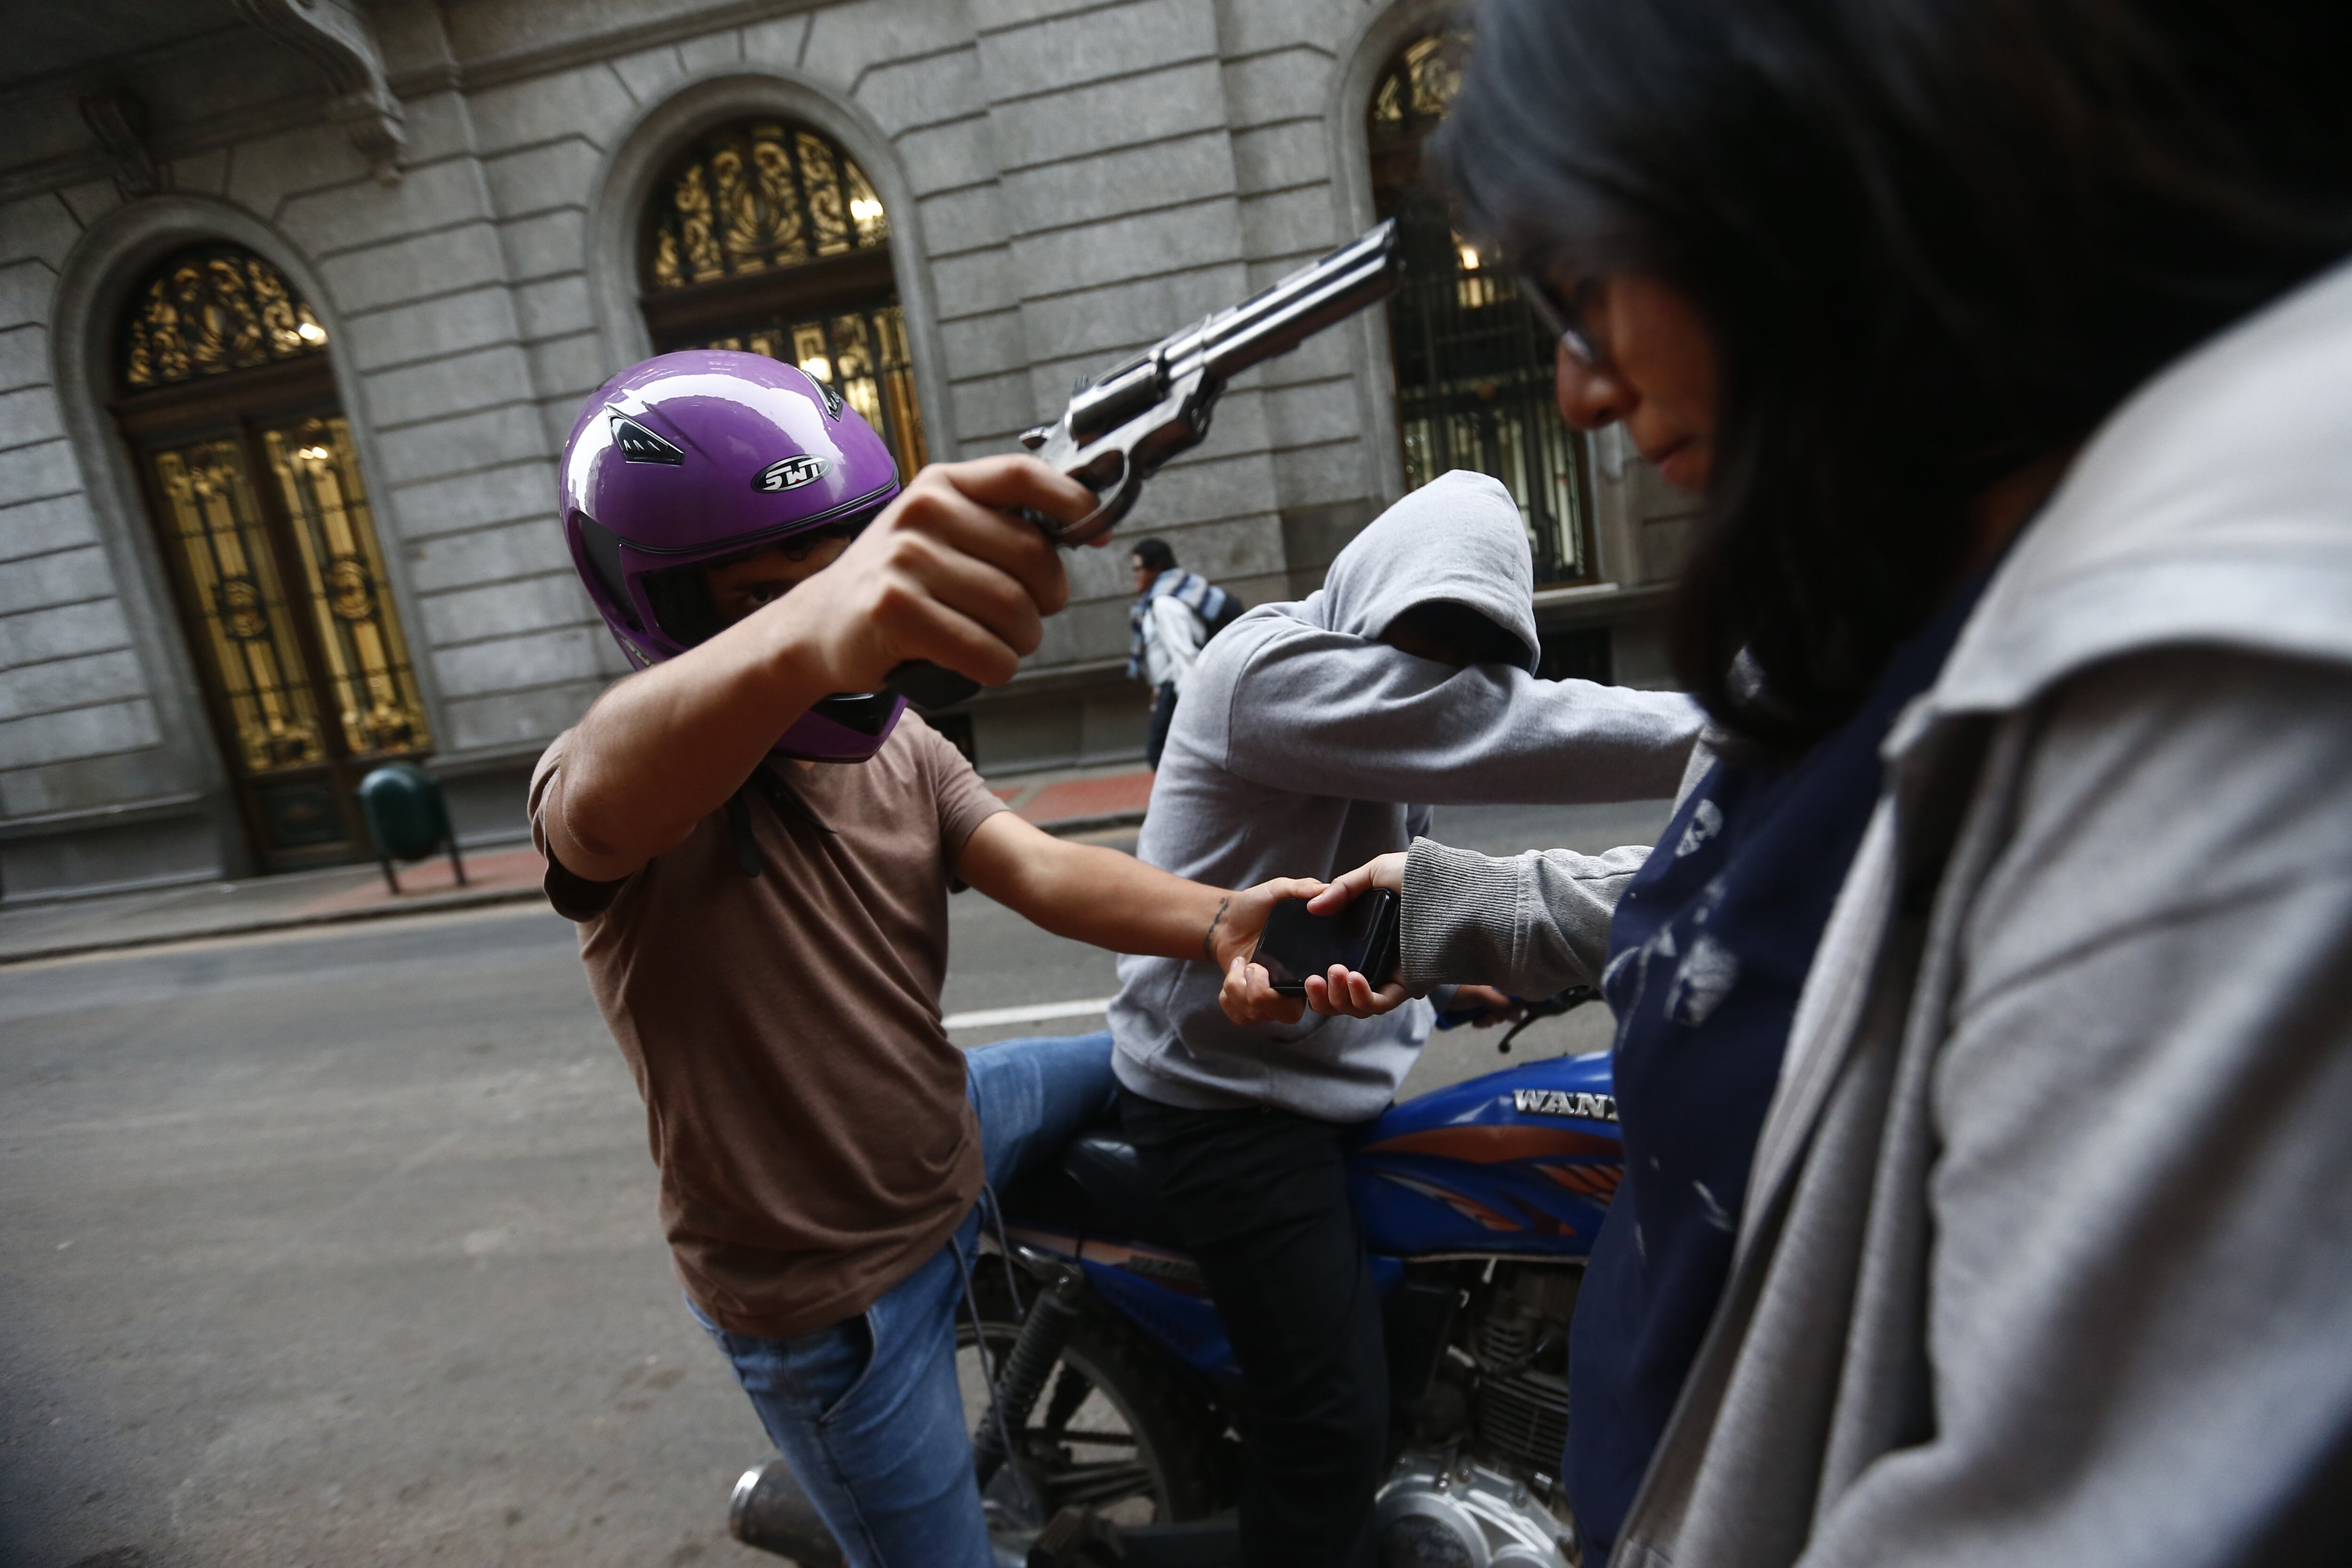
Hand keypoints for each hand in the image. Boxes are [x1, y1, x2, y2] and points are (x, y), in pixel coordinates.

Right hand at [772, 456, 1097, 692]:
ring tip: (1000, 643)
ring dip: (1022, 642)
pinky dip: (998, 667)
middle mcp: (922, 512)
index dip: (1071, 501)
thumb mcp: (937, 533)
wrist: (818, 626)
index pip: (1021, 475)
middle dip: (1048, 599)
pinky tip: (982, 664)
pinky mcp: (895, 610)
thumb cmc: (897, 583)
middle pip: (1032, 556)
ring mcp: (905, 559)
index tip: (1094, 532)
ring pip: (1014, 610)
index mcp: (941, 485)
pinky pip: (985, 650)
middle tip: (1030, 617)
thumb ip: (998, 523)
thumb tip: (1086, 526)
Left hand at [1214, 875, 1337, 1027]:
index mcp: (1310, 964)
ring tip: (1240, 963)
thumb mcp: (1277, 890)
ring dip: (1239, 987)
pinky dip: (1229, 998)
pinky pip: (1241, 1018)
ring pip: (1259, 1016)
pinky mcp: (1248, 1005)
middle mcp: (1293, 988)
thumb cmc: (1256, 906)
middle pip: (1289, 1015)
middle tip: (1253, 967)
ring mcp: (1270, 999)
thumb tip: (1322, 889)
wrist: (1226, 919)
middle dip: (1263, 994)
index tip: (1303, 977)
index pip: (1326, 996)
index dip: (1318, 994)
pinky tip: (1234, 975)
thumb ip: (1299, 887)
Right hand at [1292, 851, 1413, 1018]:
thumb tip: (1312, 907)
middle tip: (1313, 979)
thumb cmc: (1420, 876)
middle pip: (1341, 997)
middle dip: (1321, 997)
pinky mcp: (1408, 985)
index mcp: (1365, 940)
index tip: (1304, 972)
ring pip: (1357, 1007)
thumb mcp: (1376, 873)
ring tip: (1333, 974)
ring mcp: (1391, 976)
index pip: (1334, 971)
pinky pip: (1381, 1003)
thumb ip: (1343, 888)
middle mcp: (1375, 962)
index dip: (1316, 979)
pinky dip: (1363, 997)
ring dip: (1338, 998)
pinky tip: (1353, 979)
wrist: (1452, 886)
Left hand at [1446, 984, 1520, 1027]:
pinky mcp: (1475, 1006)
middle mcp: (1492, 988)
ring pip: (1495, 1014)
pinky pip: (1485, 1017)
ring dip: (1488, 1020)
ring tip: (1478, 1021)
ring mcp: (1483, 998)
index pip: (1514, 995)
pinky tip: (1475, 1023)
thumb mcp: (1482, 996)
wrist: (1437, 994)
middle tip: (1487, 1017)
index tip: (1507, 1014)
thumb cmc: (1460, 990)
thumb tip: (1519, 1016)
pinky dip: (1482, 1021)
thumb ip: (1502, 1004)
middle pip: (1505, 1007)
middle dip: (1497, 1016)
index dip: (1512, 1007)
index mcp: (1496, 981)